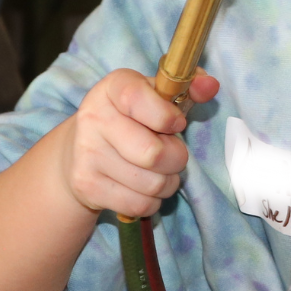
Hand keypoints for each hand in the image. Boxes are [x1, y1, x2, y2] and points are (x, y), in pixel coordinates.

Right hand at [60, 68, 219, 217]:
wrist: (79, 150)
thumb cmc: (132, 118)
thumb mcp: (157, 96)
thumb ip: (189, 88)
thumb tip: (211, 86)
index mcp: (113, 88)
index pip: (138, 98)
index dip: (167, 116)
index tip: (176, 124)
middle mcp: (93, 117)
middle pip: (154, 153)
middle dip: (176, 157)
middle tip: (172, 153)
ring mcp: (87, 154)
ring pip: (152, 183)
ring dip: (167, 182)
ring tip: (159, 171)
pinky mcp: (86, 186)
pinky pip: (139, 204)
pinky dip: (152, 200)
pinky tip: (143, 187)